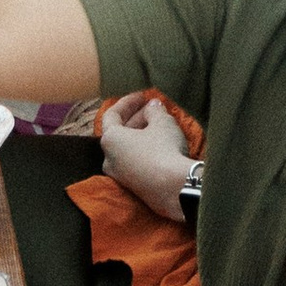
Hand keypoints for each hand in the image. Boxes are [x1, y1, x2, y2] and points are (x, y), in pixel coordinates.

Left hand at [99, 93, 192, 221]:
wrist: (176, 189)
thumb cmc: (164, 150)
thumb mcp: (162, 123)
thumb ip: (155, 111)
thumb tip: (152, 106)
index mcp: (110, 140)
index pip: (112, 115)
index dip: (127, 102)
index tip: (141, 95)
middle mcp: (109, 159)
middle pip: (119, 132)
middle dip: (136, 118)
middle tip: (153, 108)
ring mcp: (121, 176)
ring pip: (128, 149)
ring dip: (141, 134)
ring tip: (159, 124)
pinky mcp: (134, 188)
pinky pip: (135, 163)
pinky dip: (144, 151)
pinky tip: (161, 145)